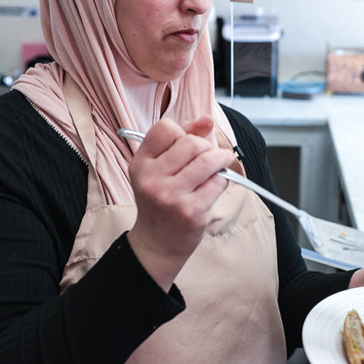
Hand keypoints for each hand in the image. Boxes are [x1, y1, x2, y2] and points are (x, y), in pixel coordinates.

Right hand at [125, 116, 235, 290]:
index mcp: (141, 164)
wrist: (157, 243)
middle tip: (210, 156)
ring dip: (221, 159)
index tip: (190, 142)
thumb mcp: (159, 168)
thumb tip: (207, 119)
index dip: (184, 131)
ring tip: (220, 164)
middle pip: (191, 143)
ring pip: (207, 160)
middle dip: (207, 146)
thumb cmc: (161, 201)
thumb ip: (182, 139)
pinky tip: (215, 186)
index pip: (166, 128)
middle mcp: (151, 179)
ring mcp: (170, 196)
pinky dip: (222, 180)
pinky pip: (217, 182)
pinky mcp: (190, 211)